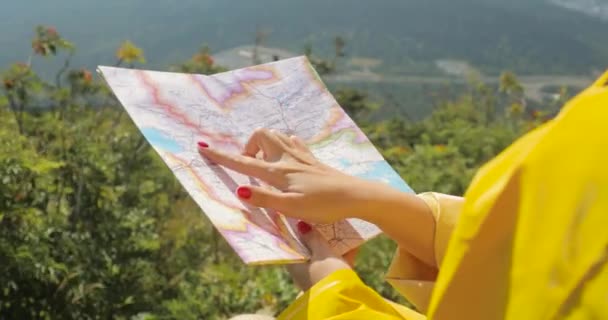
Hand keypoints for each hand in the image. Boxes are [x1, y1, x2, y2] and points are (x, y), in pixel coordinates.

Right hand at [198, 128, 437, 266]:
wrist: (356, 195)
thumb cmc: (324, 205)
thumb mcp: (292, 207)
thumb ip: (265, 199)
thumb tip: (239, 191)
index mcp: (279, 172)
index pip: (244, 162)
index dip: (222, 156)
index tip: (203, 148)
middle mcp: (288, 158)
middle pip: (261, 136)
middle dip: (248, 146)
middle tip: (250, 167)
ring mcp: (302, 156)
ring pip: (276, 136)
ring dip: (264, 144)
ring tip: (265, 164)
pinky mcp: (313, 158)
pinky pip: (292, 142)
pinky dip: (282, 144)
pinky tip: (286, 156)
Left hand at [286, 221, 351, 290]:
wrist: (344, 298)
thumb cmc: (327, 272)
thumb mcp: (320, 251)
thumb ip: (312, 237)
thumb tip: (300, 225)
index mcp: (294, 265)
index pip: (291, 245)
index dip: (296, 232)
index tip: (301, 219)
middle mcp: (304, 272)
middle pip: (308, 249)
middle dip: (316, 236)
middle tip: (322, 220)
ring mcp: (319, 276)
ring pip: (324, 255)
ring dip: (331, 243)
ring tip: (339, 227)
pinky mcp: (335, 280)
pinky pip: (338, 262)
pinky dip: (343, 252)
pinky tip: (353, 241)